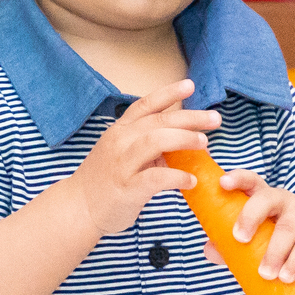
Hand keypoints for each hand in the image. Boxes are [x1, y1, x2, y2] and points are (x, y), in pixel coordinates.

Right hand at [69, 79, 219, 237]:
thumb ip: (148, 144)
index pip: (146, 105)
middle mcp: (120, 141)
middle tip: (215, 119)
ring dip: (184, 139)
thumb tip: (180, 140)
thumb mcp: (122, 153)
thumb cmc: (104, 181)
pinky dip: (177, 177)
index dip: (169, 93)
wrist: (79, 208)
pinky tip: (191, 181)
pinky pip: (156, 178)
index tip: (190, 85)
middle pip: (159, 121)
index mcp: (120, 130)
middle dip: (190, 118)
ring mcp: (122, 164)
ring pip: (156, 141)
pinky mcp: (127, 188)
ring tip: (204, 144)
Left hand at [205, 171, 294, 282]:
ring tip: (265, 274)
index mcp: (266, 202)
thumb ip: (233, 250)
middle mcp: (286, 202)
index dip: (238, 179)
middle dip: (251, 215)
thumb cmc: (286, 251)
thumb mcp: (259, 248)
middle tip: (239, 238)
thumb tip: (209, 250)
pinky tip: (286, 276)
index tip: (223, 183)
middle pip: (268, 198)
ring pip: (287, 228)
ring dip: (274, 252)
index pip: (252, 183)